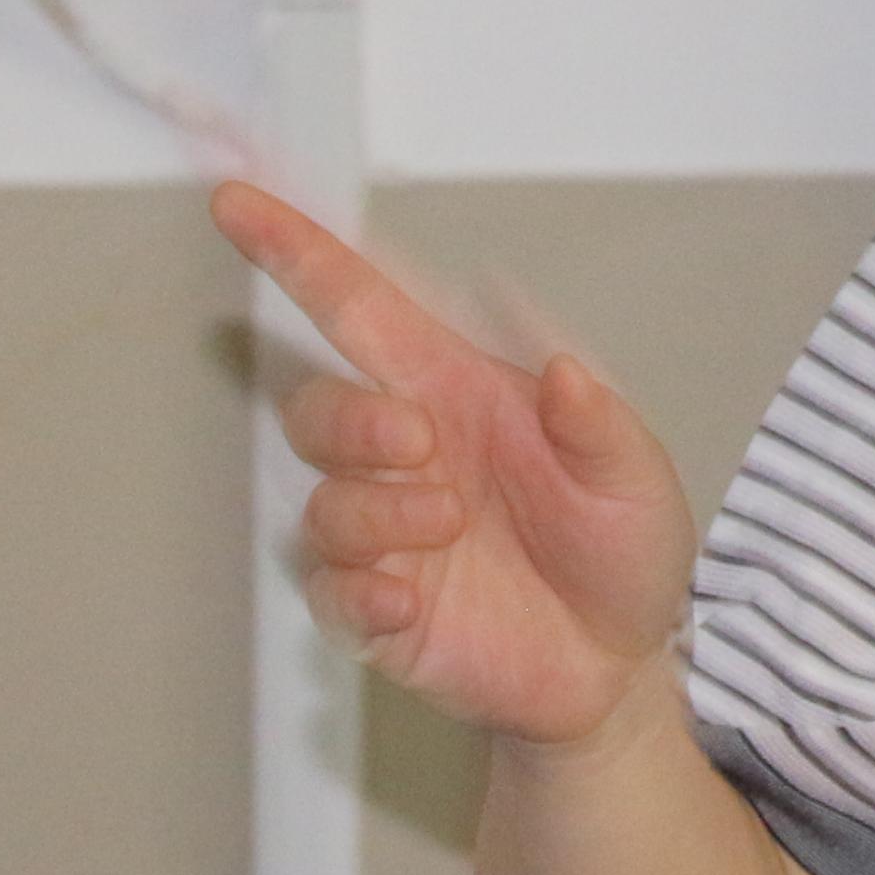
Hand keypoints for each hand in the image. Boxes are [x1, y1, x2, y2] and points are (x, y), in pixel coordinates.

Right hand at [224, 179, 693, 750]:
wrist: (616, 668)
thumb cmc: (622, 551)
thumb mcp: (637, 480)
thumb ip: (601, 425)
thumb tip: (561, 369)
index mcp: (461, 393)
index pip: (363, 308)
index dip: (299, 254)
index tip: (237, 206)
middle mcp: (410, 456)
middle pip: (319, 408)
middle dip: (351, 419)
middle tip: (421, 446)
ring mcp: (386, 535)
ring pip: (324, 503)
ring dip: (379, 512)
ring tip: (452, 530)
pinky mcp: (375, 609)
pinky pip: (332, 592)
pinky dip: (365, 595)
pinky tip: (413, 603)